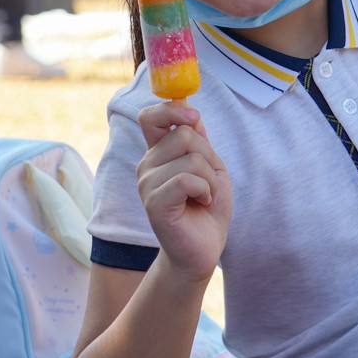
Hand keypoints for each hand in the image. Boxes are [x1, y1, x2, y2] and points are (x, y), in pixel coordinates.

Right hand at [135, 101, 232, 281]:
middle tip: (207, 181)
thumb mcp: (210, 167)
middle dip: (209, 156)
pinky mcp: (154, 202)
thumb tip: (190, 111)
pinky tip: (201, 203)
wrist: (205, 247)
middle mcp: (147, 165)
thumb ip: (199, 141)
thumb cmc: (207, 208)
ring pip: (191, 158)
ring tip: (204, 196)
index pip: (151, 117)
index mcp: (158, 153)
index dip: (172, 109)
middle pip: (184, 134)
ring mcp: (147, 183)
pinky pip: (187, 180)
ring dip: (210, 179)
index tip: (194, 117)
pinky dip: (205, 191)